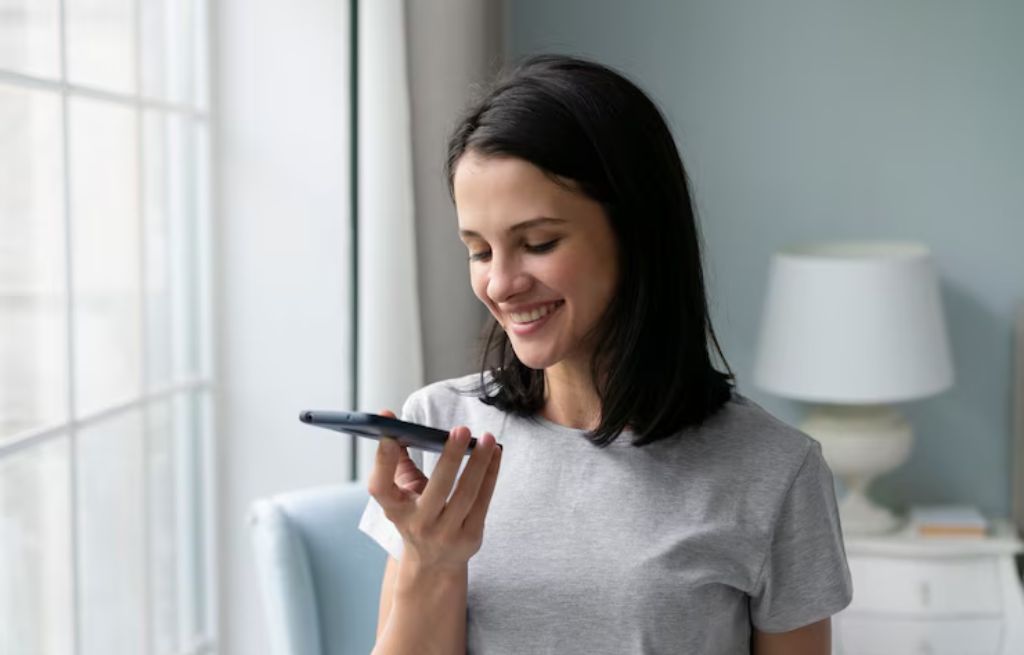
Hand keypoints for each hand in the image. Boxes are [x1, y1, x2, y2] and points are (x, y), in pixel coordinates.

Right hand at [367, 409, 501, 570]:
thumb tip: (392, 422)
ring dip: (479, 462)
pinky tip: (495, 454)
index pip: (380, 487)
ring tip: (487, 438)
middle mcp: (417, 525)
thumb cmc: (416, 515)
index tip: (390, 433)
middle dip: (451, 457)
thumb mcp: (399, 495)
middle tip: (462, 429)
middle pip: (437, 488)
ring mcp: (445, 534)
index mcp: (394, 510)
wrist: (433, 563)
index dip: (382, 460)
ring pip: (467, 493)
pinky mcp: (470, 538)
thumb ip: (396, 461)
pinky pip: (483, 500)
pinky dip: (491, 474)